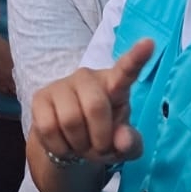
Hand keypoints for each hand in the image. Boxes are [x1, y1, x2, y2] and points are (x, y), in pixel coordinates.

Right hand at [29, 38, 154, 165]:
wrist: (67, 141)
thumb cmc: (102, 135)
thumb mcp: (122, 145)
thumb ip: (130, 143)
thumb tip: (122, 139)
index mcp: (114, 85)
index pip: (126, 70)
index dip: (137, 58)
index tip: (150, 43)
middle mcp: (87, 78)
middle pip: (95, 107)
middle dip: (98, 138)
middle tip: (98, 148)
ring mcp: (61, 85)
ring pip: (70, 120)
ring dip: (78, 145)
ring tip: (80, 145)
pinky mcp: (40, 97)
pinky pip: (49, 127)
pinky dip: (59, 146)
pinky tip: (63, 143)